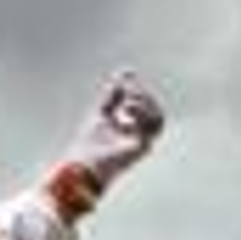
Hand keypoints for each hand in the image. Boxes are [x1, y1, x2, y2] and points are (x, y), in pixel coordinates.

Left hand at [43, 71, 165, 215]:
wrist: (82, 167)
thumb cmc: (89, 144)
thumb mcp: (101, 111)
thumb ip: (112, 94)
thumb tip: (124, 72)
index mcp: (132, 129)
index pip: (147, 107)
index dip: (139, 90)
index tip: (126, 76)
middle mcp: (139, 138)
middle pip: (156, 113)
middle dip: (143, 96)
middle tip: (126, 90)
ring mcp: (141, 145)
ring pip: (158, 120)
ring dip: (144, 105)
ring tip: (127, 101)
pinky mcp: (140, 150)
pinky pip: (150, 129)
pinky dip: (139, 114)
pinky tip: (123, 110)